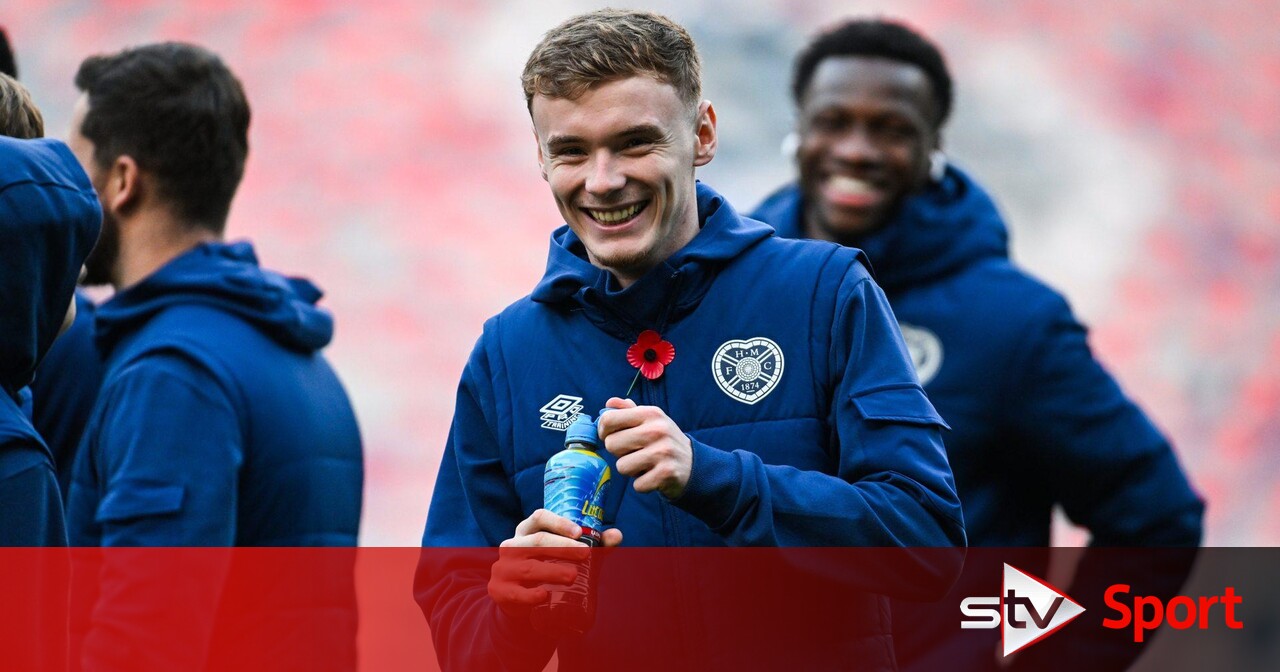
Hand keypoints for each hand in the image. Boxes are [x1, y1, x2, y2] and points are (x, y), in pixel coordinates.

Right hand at [488, 509, 621, 615]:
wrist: (518, 599)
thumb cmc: (546, 569)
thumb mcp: (564, 554)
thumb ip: (592, 545)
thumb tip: (618, 535)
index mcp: (526, 531)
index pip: (538, 517)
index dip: (558, 522)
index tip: (579, 532)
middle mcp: (511, 545)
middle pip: (537, 541)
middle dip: (562, 547)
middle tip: (586, 555)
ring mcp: (503, 568)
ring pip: (529, 568)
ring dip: (552, 571)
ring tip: (573, 576)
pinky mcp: (500, 590)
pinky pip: (516, 593)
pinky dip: (531, 595)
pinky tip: (544, 594)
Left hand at [598, 397, 692, 499]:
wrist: (693, 464)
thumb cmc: (664, 441)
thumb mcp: (651, 420)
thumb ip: (629, 411)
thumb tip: (609, 403)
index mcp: (650, 413)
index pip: (609, 419)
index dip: (603, 431)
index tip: (610, 437)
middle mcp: (657, 430)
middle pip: (611, 444)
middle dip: (619, 453)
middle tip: (634, 453)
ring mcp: (662, 452)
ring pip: (621, 467)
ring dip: (630, 470)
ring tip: (645, 464)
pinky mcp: (666, 473)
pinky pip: (636, 485)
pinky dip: (643, 484)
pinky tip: (653, 475)